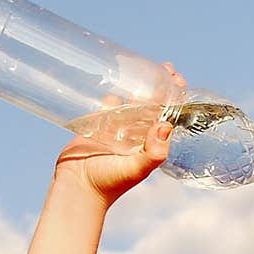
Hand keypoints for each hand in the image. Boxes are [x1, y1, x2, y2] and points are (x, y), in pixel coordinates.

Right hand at [54, 62, 188, 204]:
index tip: (177, 78)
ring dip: (137, 85)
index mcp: (149, 142)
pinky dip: (111, 90)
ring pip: (131, 101)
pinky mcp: (96, 125)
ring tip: (139, 65)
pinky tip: (114, 75)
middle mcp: (136, 134)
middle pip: (153, 104)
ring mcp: (116, 128)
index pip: (167, 114)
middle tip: (164, 67)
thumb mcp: (135, 170)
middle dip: (160, 85)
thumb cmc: (109, 183)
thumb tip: (166, 125)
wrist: (77, 188)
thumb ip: (153, 153)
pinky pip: (107, 104)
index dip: (175, 97)